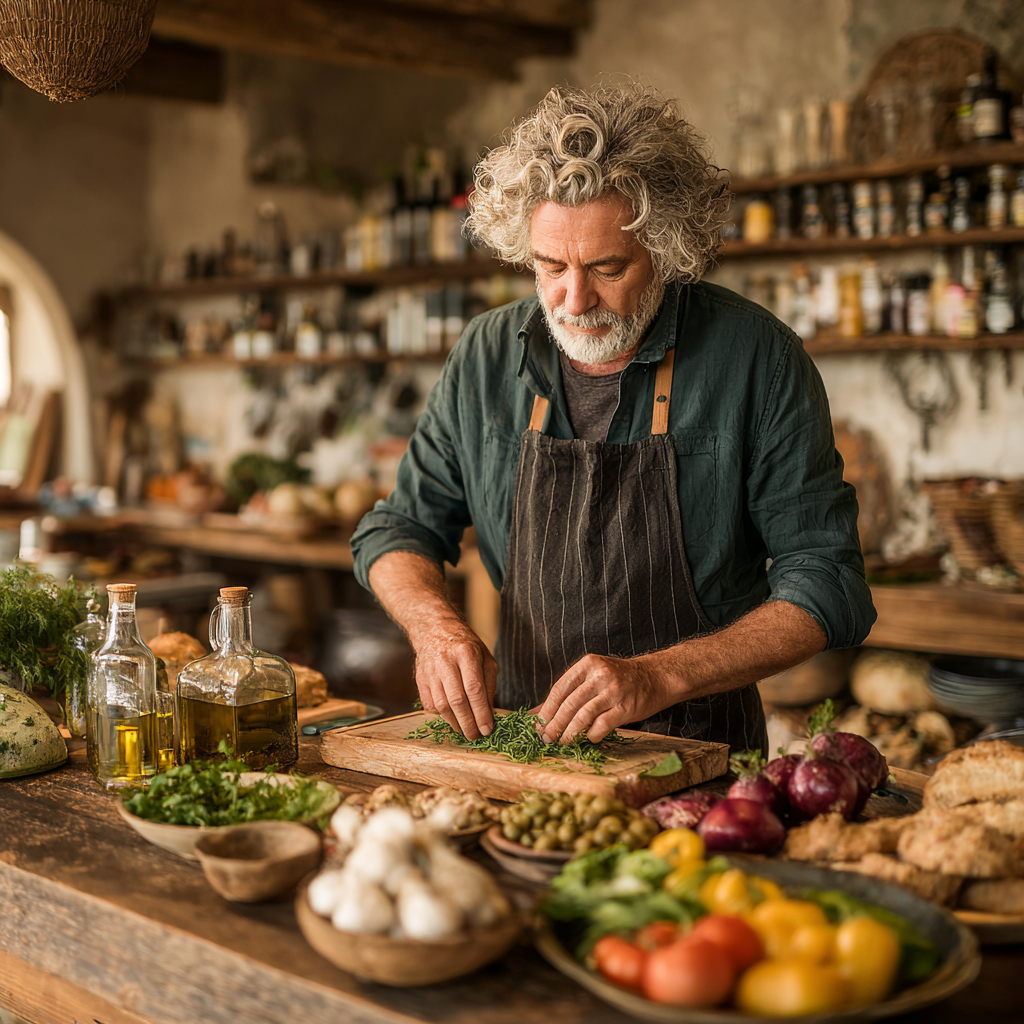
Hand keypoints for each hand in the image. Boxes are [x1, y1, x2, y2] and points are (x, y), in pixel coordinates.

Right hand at [412, 622, 496, 739]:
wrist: (434, 630)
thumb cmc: (465, 646)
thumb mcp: (485, 658)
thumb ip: (489, 685)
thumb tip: (489, 714)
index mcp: (466, 653)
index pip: (474, 689)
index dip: (481, 712)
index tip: (487, 729)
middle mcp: (446, 661)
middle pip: (457, 700)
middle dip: (468, 723)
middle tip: (476, 736)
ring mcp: (430, 671)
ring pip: (442, 705)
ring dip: (455, 723)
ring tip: (465, 730)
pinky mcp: (419, 679)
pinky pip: (430, 704)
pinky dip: (442, 716)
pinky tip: (452, 717)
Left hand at [535, 652, 673, 743]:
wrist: (655, 677)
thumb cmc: (619, 679)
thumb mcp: (593, 676)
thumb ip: (567, 692)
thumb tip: (536, 713)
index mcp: (588, 664)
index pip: (559, 688)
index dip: (547, 709)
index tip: (537, 724)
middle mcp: (600, 675)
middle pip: (569, 703)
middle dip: (554, 724)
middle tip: (546, 738)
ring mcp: (614, 691)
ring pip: (583, 715)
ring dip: (570, 732)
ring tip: (563, 741)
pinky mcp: (626, 707)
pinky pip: (602, 725)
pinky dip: (591, 735)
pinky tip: (588, 738)